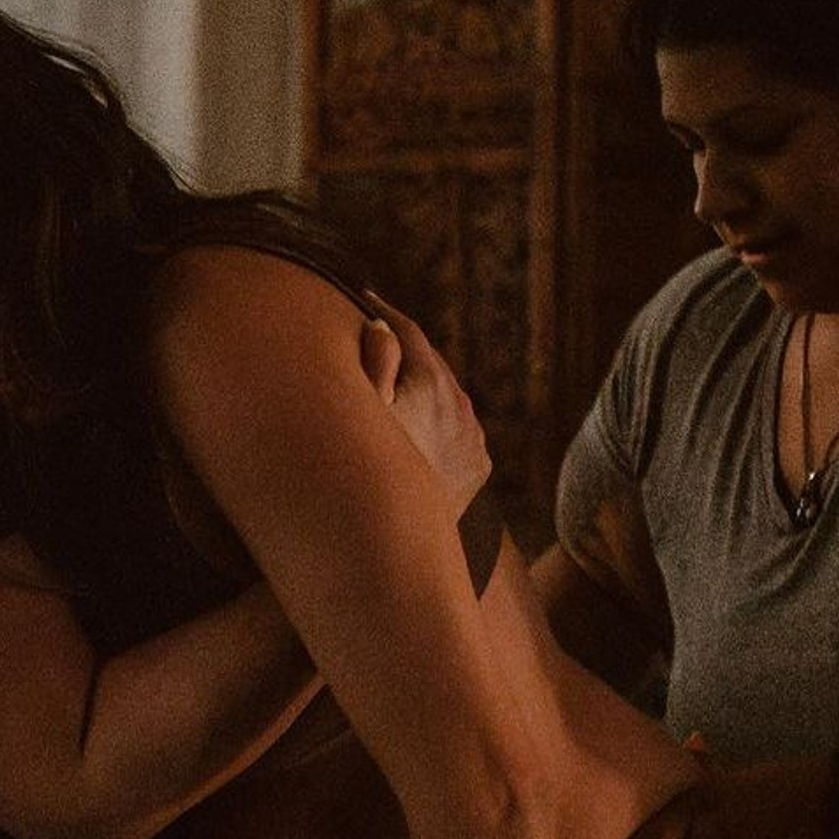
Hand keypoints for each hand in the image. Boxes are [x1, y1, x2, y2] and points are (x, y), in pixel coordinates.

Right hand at [360, 304, 490, 515]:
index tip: (363, 298)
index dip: (382, 310)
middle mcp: (462, 405)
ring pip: (448, 395)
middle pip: (430, 362)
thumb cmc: (366, 477)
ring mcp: (474, 436)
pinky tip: (417, 425)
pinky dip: (440, 419)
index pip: (408, 331)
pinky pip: (459, 428)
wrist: (399, 541)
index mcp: (431, 383)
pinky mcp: (480, 464)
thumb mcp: (359, 414)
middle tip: (373, 334)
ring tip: (393, 381)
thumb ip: (372, 363)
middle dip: (404, 349)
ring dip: (423, 385)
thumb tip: (380, 325)